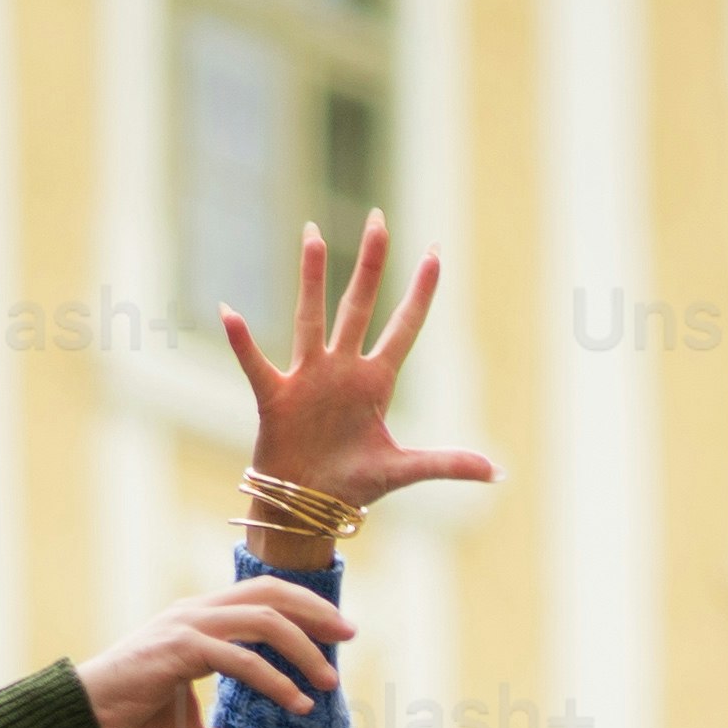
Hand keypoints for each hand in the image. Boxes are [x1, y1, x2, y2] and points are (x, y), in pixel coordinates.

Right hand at [82, 574, 349, 727]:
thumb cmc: (127, 727)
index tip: (341, 633)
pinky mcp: (176, 650)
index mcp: (199, 622)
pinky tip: (296, 704)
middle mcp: (194, 614)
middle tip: (350, 635)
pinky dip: (273, 678)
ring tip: (328, 682)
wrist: (76, 726)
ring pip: (262, 619)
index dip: (305, 608)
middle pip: (269, 593)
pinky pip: (238, 658)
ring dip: (302, 647)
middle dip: (315, 611)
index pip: (262, 597)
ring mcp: (184, 627)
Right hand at [226, 215, 497, 520]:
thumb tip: (498, 472)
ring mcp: (308, 378)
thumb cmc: (353, 486)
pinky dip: (242, 342)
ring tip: (312, 234)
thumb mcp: (404, 471)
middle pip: (359, 305)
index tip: (435, 254)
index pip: (404, 327)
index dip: (420, 293)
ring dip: (312, 277)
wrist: (308, 507)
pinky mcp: (276, 397)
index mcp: (375, 382)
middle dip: (371, 264)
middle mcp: (342, 369)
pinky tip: (229, 312)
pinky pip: (255, 364)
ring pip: (311, 317)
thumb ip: (447, 463)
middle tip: (379, 219)